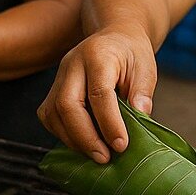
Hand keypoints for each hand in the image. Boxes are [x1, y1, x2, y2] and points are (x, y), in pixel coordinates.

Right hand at [37, 24, 157, 163]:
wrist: (114, 36)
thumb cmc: (131, 53)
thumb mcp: (146, 67)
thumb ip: (142, 92)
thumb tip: (140, 118)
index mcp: (98, 55)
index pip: (99, 93)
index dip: (109, 122)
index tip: (121, 145)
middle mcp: (72, 64)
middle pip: (67, 104)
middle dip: (85, 137)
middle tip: (104, 157)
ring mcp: (58, 76)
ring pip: (53, 113)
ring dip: (73, 140)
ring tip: (96, 154)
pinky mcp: (52, 89)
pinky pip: (49, 116)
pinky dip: (63, 134)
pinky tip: (82, 143)